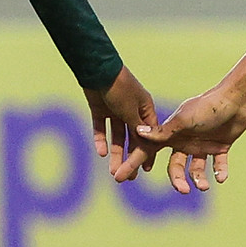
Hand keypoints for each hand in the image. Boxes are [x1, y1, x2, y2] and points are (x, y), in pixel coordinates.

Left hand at [83, 65, 159, 181]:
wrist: (97, 68)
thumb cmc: (119, 88)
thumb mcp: (131, 111)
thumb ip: (136, 130)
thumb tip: (144, 148)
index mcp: (145, 108)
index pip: (148, 135)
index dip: (147, 153)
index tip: (146, 169)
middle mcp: (132, 110)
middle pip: (132, 138)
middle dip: (130, 157)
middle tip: (128, 177)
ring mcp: (115, 109)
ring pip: (117, 136)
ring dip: (116, 153)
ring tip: (112, 172)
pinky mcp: (100, 108)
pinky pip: (102, 128)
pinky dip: (101, 140)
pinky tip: (101, 153)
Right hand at [126, 84, 245, 193]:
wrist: (236, 98)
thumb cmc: (207, 107)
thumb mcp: (183, 121)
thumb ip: (163, 131)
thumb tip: (137, 133)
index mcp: (172, 133)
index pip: (149, 150)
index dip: (134, 162)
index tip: (119, 177)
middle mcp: (185, 140)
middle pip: (175, 166)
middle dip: (177, 180)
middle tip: (183, 190)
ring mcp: (203, 144)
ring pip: (196, 170)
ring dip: (199, 180)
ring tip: (205, 186)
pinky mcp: (220, 147)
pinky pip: (218, 165)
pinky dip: (220, 172)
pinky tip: (221, 177)